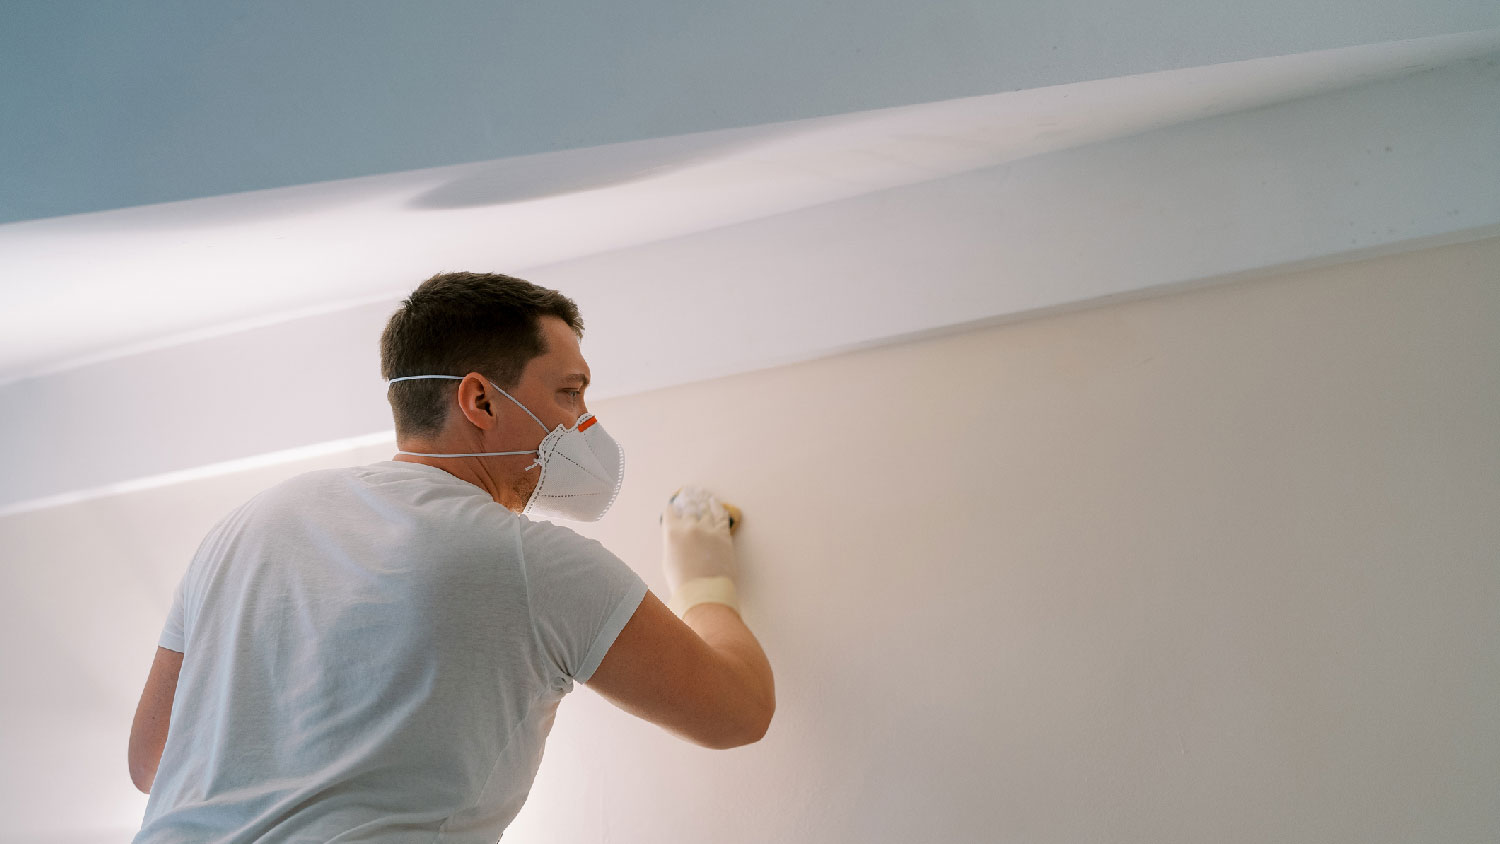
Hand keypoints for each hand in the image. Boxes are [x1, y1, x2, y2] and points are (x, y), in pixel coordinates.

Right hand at [661, 486, 741, 615]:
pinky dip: (718, 508)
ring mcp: (708, 530)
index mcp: (672, 532)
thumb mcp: (668, 561)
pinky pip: (721, 516)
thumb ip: (673, 543)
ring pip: (706, 511)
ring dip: (703, 506)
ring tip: (703, 498)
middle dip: (689, 505)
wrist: (704, 593)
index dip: (672, 510)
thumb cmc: (682, 583)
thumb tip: (679, 537)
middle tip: (689, 497)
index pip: (670, 512)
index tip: (674, 508)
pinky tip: (715, 503)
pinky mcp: (723, 536)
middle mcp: (690, 526)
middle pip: (689, 509)